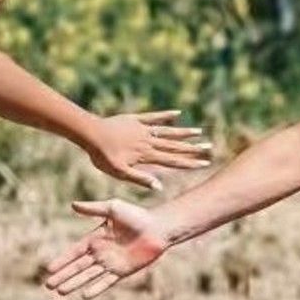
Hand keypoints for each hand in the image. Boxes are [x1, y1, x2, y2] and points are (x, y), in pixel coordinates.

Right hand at [43, 199, 168, 298]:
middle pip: (78, 267)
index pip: (75, 252)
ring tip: (60, 291)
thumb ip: (93, 209)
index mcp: (96, 238)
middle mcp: (101, 252)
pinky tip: (84, 295)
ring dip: (74, 283)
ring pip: (88, 276)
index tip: (49, 269)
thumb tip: (73, 205)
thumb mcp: (112, 209)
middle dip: (63, 275)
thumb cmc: (136, 215)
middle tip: (48, 285)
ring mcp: (111, 263)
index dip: (62, 260)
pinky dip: (95, 288)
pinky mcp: (122, 271)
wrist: (158, 228)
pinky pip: (106, 281)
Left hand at [84, 110, 210, 189]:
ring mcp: (144, 129)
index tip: (204, 163)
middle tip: (209, 147)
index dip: (189, 162)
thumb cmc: (102, 156)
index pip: (172, 160)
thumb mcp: (119, 172)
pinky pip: (155, 116)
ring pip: (168, 131)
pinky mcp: (136, 119)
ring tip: (199, 132)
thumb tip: (158, 187)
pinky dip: (166, 115)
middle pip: (175, 145)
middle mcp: (149, 141)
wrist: (91, 133)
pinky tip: (178, 113)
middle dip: (193, 148)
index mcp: (146, 156)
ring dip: (184, 132)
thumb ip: (139, 179)